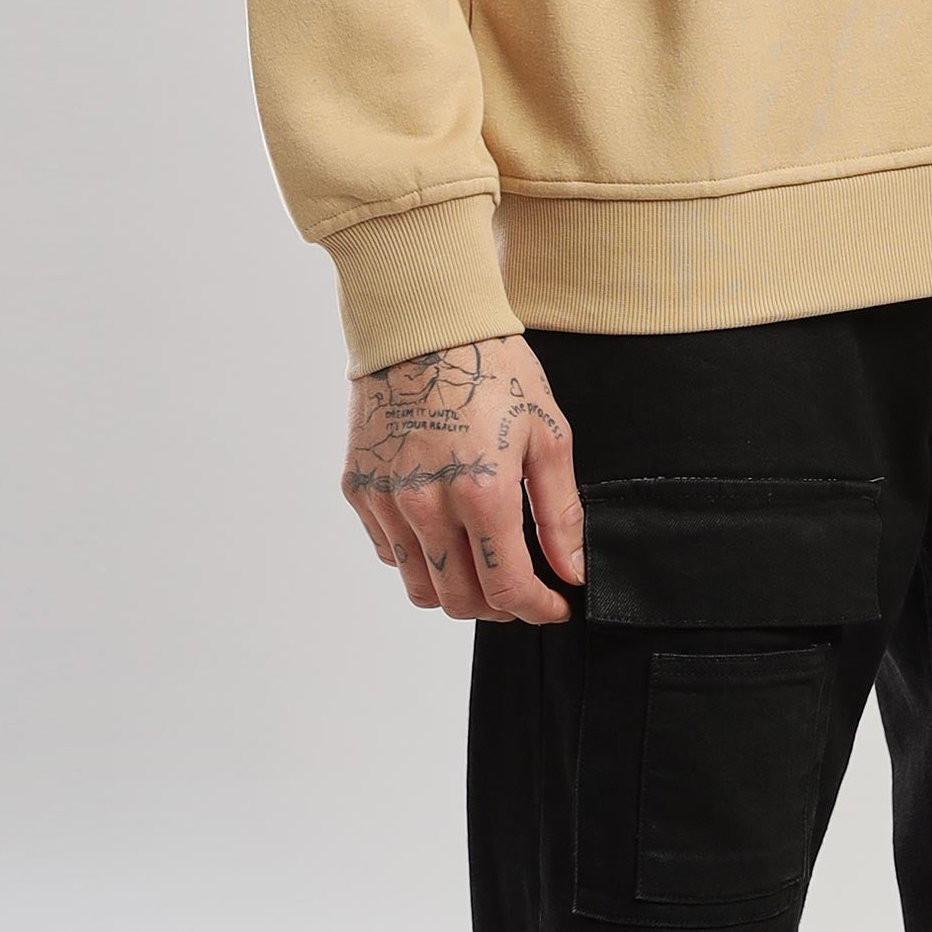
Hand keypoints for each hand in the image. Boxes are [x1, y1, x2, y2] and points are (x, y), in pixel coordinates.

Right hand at [342, 333, 584, 622]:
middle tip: (521, 589)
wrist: (423, 321)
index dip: (536, 610)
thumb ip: (560, 513)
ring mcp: (385, 499)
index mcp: (481, 493)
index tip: (553, 607)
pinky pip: (389, 550)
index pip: (507, 588)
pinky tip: (444, 530)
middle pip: (459, 600)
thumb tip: (572, 571)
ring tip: (481, 566)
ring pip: (419, 585)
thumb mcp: (548, 435)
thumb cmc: (491, 368)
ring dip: (455, 589)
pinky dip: (419, 556)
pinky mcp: (359, 487)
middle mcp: (426, 505)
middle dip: (498, 607)